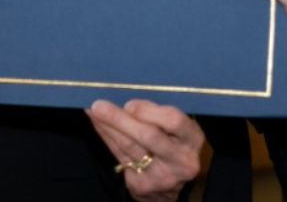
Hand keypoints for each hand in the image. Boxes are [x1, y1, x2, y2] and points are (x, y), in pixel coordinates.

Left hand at [87, 99, 202, 201]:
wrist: (172, 185)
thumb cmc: (174, 144)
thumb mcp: (179, 128)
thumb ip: (160, 114)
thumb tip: (128, 101)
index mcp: (192, 139)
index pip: (174, 121)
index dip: (149, 111)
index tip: (130, 104)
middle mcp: (180, 160)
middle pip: (148, 136)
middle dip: (120, 119)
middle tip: (99, 105)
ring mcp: (161, 175)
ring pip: (129, 147)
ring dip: (108, 127)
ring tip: (93, 111)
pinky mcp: (142, 185)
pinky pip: (120, 157)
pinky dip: (107, 138)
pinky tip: (99, 125)